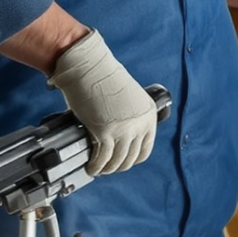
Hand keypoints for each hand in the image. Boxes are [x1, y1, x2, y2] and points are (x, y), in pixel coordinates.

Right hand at [46, 31, 156, 176]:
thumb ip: (126, 118)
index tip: (122, 162)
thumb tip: (116, 137)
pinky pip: (103, 159)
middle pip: (131, 157)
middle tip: (106, 167)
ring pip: (118, 161)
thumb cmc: (101, 79)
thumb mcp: (125, 100)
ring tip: (97, 169)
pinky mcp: (106, 131)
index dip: (132, 159)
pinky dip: (96, 166)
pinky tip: (90, 167)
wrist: (88, 67)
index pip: (145, 148)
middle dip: (118, 166)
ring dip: (107, 169)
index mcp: (149, 114)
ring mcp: (125, 128)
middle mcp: (141, 123)